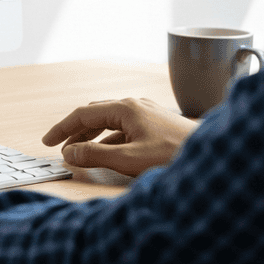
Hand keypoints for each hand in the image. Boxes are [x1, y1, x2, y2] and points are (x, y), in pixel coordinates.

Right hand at [42, 97, 197, 176]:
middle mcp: (134, 105)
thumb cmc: (174, 155)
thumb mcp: (128, 158)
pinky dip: (108, 139)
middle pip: (94, 114)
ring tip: (80, 151)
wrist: (214, 157)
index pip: (82, 114)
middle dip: (74, 131)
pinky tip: (108, 152)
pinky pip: (124, 128)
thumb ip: (95, 155)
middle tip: (59, 146)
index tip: (48, 142)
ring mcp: (147, 113)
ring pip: (109, 121)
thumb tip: (69, 153)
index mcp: (125, 108)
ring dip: (91, 136)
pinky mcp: (156, 124)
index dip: (62, 129)